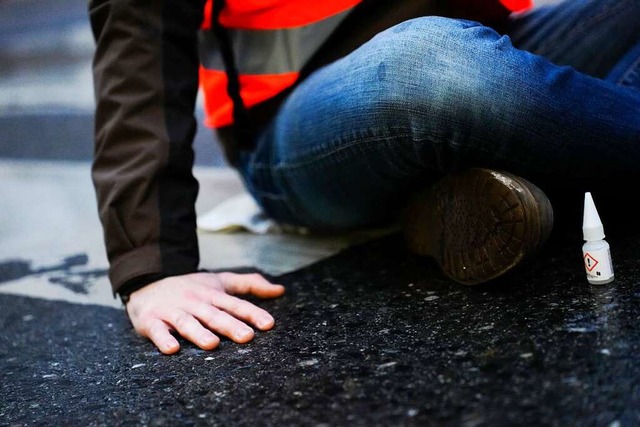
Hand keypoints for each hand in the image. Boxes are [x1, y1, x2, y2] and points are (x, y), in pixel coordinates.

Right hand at [124, 271, 284, 353]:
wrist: (146, 281)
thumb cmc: (190, 287)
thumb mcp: (220, 281)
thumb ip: (250, 284)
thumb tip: (280, 290)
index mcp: (212, 294)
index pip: (235, 304)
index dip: (252, 313)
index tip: (268, 324)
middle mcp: (195, 302)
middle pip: (214, 315)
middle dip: (230, 326)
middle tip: (247, 337)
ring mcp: (173, 311)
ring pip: (188, 323)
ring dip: (199, 333)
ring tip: (213, 344)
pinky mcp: (151, 321)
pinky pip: (157, 332)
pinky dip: (163, 340)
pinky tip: (172, 349)